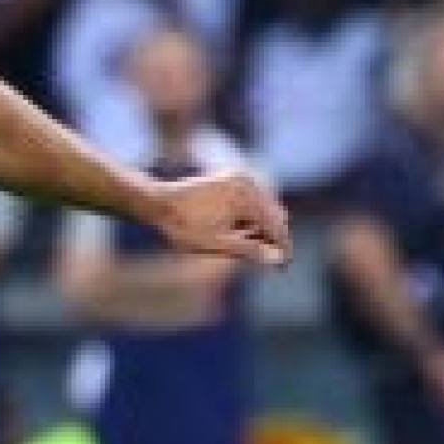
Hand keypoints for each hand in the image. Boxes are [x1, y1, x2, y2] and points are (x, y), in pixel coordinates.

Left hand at [148, 169, 290, 268]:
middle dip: (274, 237)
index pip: (275, 223)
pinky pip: (251, 200)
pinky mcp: (232, 178)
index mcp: (246, 194)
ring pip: (263, 207)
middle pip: (273, 214)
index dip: (282, 247)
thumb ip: (250, 250)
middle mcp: (247, 180)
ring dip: (264, 228)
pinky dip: (252, 217)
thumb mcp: (218, 244)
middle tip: (276, 263)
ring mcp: (240, 177)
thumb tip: (278, 259)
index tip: (285, 266)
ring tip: (259, 251)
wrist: (158, 203)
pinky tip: (244, 234)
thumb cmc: (184, 226)